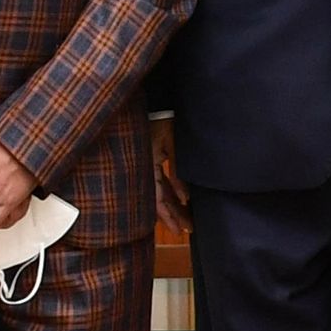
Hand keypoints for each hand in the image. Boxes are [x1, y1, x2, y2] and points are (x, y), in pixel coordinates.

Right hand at [150, 117, 188, 234]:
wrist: (156, 99)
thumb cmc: (163, 118)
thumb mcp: (173, 144)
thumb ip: (178, 171)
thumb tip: (185, 197)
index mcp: (146, 166)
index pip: (158, 198)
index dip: (171, 214)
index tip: (183, 228)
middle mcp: (143, 168)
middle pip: (158, 199)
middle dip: (173, 215)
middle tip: (187, 230)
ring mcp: (146, 163)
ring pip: (158, 192)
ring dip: (171, 206)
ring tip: (185, 220)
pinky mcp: (152, 158)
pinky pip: (160, 181)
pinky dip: (170, 191)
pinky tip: (182, 199)